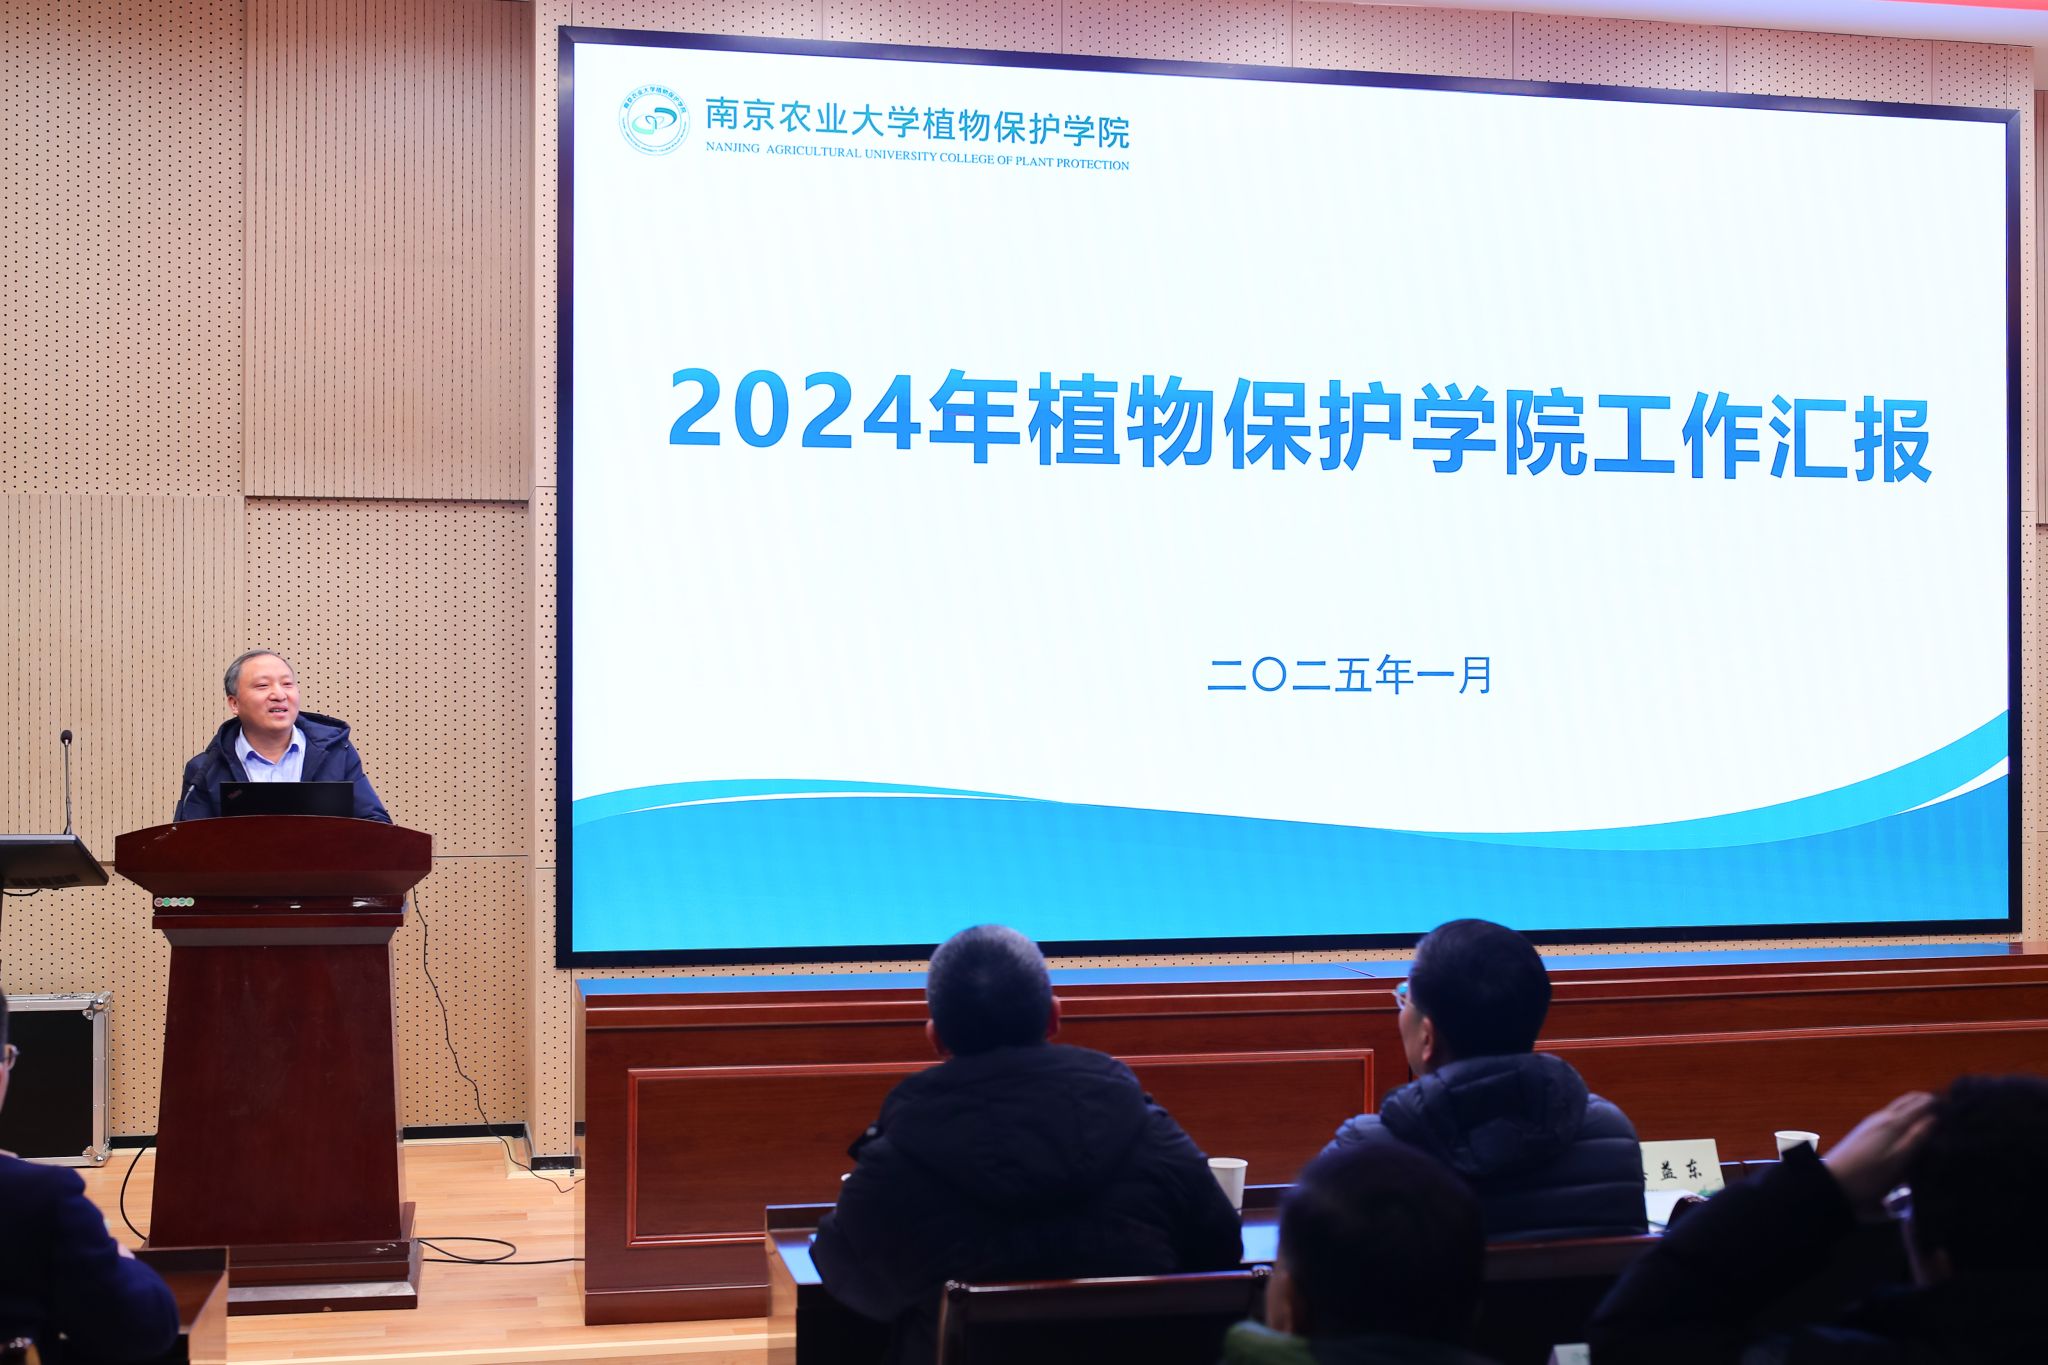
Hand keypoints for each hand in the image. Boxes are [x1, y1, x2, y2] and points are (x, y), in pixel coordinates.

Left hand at [1823, 1090, 1936, 1210]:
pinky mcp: (1866, 1132)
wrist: (1834, 1182)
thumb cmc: (1870, 1175)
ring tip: (1935, 1113)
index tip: (1957, 1104)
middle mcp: (1882, 1116)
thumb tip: (1935, 1117)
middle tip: (1948, 1106)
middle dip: (1928, 1100)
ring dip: (1916, 1106)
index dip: (1938, 1102)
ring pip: (1899, 1107)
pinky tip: (1911, 1126)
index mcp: (1893, 1122)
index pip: (1920, 1103)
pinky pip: (1891, 1115)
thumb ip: (1917, 1137)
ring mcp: (1872, 1123)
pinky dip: (1906, 1115)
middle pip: (1909, 1101)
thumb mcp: (1899, 1160)